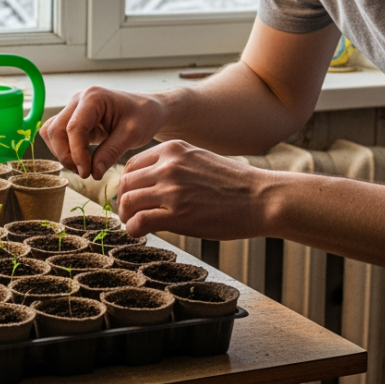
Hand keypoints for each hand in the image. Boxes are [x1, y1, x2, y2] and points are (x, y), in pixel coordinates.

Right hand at [40, 86, 166, 178]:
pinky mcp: (74, 119)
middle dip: (66, 155)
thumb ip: (111, 152)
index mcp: (94, 97)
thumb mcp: (133, 134)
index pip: (74, 127)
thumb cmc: (144, 116)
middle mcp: (79, 100)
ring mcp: (74, 108)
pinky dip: (63, 150)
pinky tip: (80, 160)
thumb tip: (93, 173)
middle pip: (56, 130)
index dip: (76, 153)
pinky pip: (57, 135)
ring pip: (52, 133)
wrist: (148, 110)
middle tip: (85, 173)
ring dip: (62, 153)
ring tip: (83, 168)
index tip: (86, 173)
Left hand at [116, 140, 265, 239]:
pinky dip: (133, 229)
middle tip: (128, 213)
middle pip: (126, 183)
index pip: (132, 164)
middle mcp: (169, 166)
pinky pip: (139, 221)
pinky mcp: (177, 215)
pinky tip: (139, 234)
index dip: (127, 183)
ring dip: (126, 216)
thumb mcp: (200, 160)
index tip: (131, 196)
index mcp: (174, 150)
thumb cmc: (235, 184)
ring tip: (133, 224)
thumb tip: (152, 183)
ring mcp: (172, 190)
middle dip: (123, 200)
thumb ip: (175, 166)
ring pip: (128, 201)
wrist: (262, 199)